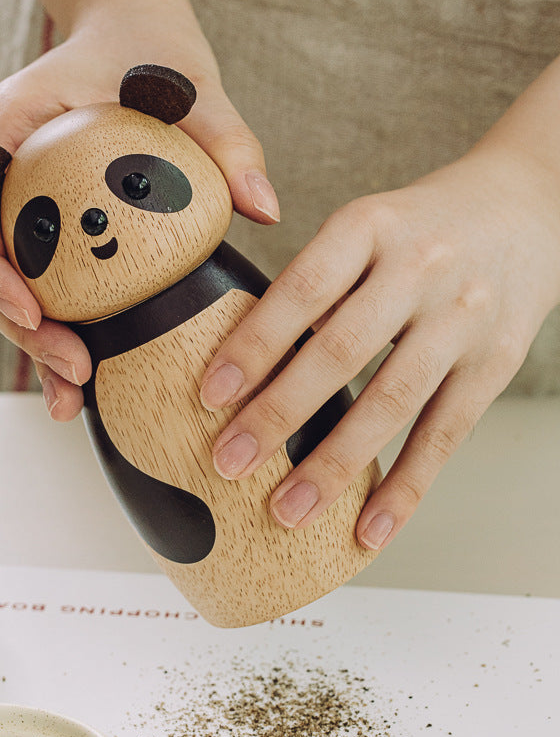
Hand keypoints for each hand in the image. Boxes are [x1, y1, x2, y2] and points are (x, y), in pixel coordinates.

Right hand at [0, 0, 278, 419]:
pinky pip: (40, 285)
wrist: (128, 35)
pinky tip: (85, 375)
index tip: (34, 311)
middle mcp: (0, 175)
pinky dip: (55, 330)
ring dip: (33, 345)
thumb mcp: (189, 85)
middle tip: (74, 370)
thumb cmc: (144, 48)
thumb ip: (225, 139)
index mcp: (8, 131)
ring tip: (72, 396)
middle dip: (21, 329)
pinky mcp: (44, 230)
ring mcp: (18, 207)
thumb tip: (264, 207)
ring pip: (6, 288)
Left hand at [200, 142, 559, 548]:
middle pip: (340, 351)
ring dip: (334, 464)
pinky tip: (369, 528)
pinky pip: (445, 434)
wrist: (526, 208)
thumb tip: (243, 362)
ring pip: (391, 401)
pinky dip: (405, 487)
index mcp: (370, 226)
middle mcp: (419, 268)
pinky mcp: (495, 363)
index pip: (302, 289)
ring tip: (287, 510)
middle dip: (278, 414)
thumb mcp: (364, 228)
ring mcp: (462, 318)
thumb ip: (314, 285)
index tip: (211, 396)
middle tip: (230, 462)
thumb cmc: (420, 227)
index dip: (253, 345)